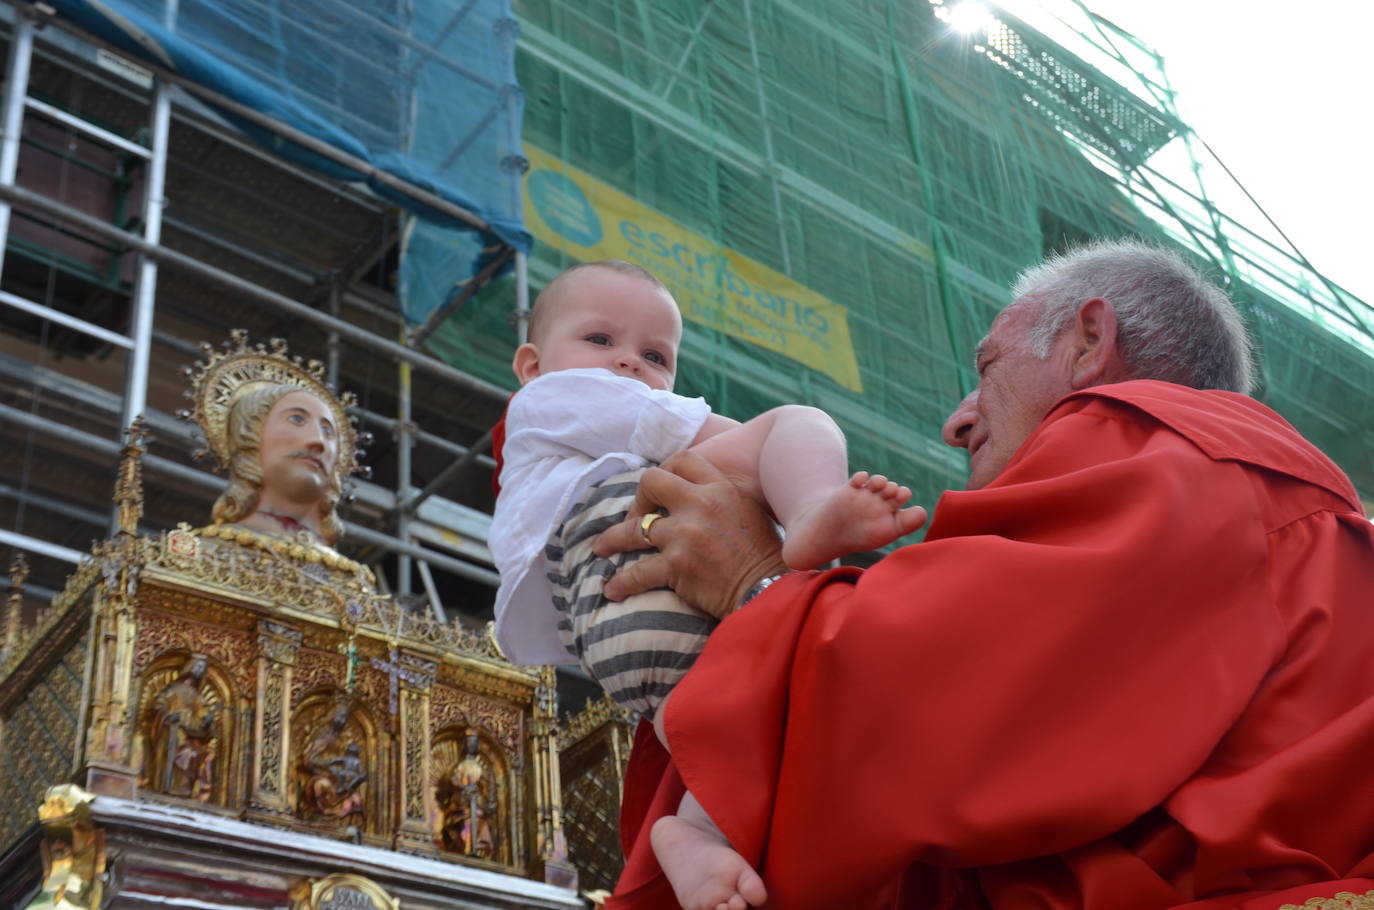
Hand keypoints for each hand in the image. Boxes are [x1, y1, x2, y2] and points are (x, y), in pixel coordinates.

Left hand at [592, 451, 786, 619]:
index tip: (658, 492)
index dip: (664, 472)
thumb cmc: (765, 558)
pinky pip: (636, 572)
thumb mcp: (751, 513)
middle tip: (634, 518)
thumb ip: (722, 501)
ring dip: (611, 540)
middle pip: (650, 482)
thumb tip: (696, 501)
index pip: (681, 460)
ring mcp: (685, 535)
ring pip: (633, 530)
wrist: (770, 593)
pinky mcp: (676, 567)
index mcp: (721, 488)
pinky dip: (621, 582)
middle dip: (636, 501)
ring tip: (600, 549)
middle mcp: (700, 504)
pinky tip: (611, 590)